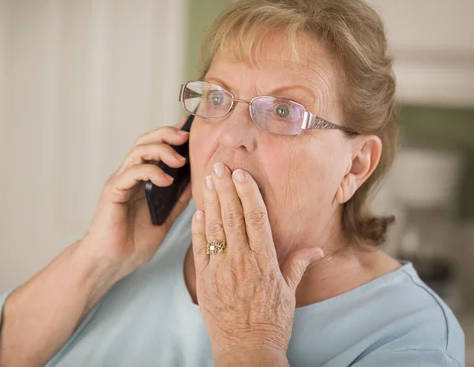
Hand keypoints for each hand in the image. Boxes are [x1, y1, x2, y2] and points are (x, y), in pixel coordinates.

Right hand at [82, 117, 192, 278]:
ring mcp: (120, 181)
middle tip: (186, 137)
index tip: (192, 128)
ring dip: (161, 151)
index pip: (155, 148)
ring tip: (180, 161)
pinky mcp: (113, 191)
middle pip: (145, 141)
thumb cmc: (133, 244)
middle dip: (167, 134)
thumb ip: (177, 201)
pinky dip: (151, 172)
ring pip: (138, 152)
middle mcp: (129, 176)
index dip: (171, 135)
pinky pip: (132, 172)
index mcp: (141, 180)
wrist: (110, 263)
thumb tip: (197, 182)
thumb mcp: (164, 219)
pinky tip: (167, 180)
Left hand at [191, 163, 322, 363]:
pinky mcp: (205, 280)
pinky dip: (198, 229)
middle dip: (225, 189)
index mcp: (264, 261)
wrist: (247, 350)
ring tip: (207, 180)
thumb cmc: (271, 323)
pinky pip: (200, 249)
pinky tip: (198, 212)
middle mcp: (242, 261)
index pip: (256, 218)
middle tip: (219, 166)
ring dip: (210, 202)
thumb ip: (298, 265)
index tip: (241, 174)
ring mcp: (221, 270)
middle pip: (232, 216)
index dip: (247, 193)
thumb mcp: (289, 294)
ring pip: (215, 228)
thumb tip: (317, 249)